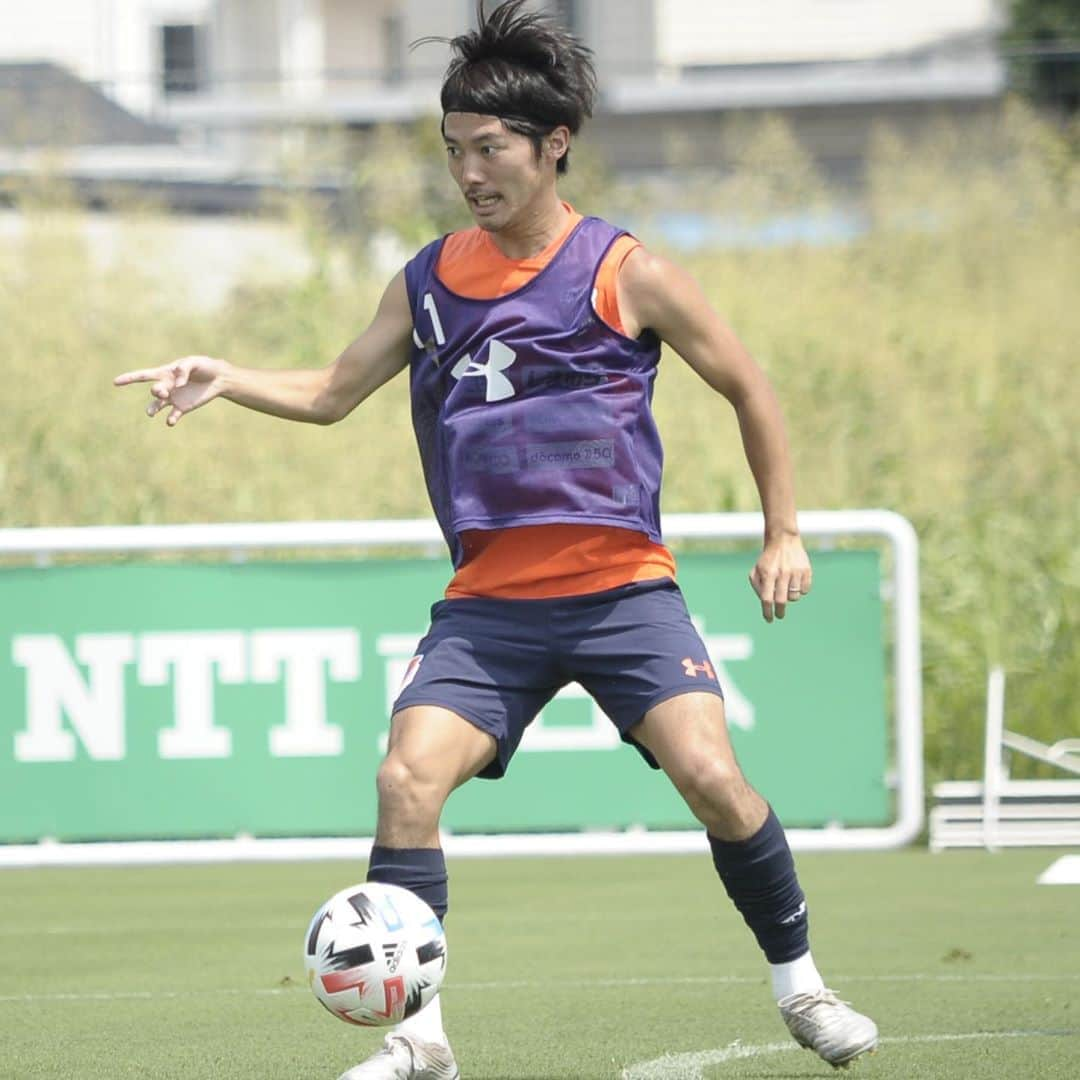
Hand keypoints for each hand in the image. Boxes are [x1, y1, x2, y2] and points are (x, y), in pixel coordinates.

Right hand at [113, 356, 228, 426]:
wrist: (218, 379)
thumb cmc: (204, 366)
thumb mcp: (195, 362)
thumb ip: (184, 369)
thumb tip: (177, 384)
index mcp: (165, 373)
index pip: (143, 375)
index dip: (129, 378)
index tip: (116, 382)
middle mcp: (166, 386)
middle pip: (154, 390)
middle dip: (156, 391)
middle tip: (162, 392)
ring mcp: (172, 398)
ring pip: (156, 406)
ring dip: (153, 409)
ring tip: (151, 413)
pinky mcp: (182, 408)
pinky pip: (172, 416)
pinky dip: (170, 419)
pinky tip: (170, 421)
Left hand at [749, 532, 811, 622]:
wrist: (783, 540)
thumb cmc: (768, 560)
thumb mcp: (756, 570)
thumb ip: (757, 587)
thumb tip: (765, 603)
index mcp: (768, 574)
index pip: (767, 598)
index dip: (767, 612)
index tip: (769, 620)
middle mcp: (782, 573)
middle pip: (781, 600)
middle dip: (780, 612)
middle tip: (779, 615)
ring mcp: (795, 572)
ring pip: (794, 597)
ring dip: (790, 598)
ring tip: (786, 588)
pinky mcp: (806, 570)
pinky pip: (805, 590)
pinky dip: (800, 591)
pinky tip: (796, 582)